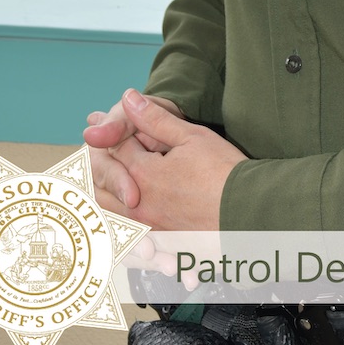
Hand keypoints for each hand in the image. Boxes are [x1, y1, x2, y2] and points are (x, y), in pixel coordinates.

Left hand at [89, 89, 245, 229]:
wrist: (249, 214)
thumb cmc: (224, 172)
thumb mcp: (191, 136)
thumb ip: (154, 118)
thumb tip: (128, 98)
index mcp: (143, 175)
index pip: (115, 149)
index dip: (114, 133)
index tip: (113, 122)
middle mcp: (139, 205)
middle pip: (103, 184)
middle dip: (100, 164)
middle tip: (94, 154)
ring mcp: (149, 229)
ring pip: (109, 213)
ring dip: (103, 195)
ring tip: (102, 186)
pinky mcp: (161, 246)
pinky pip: (128, 239)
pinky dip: (119, 227)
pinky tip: (125, 223)